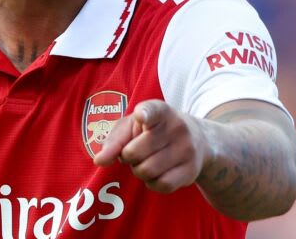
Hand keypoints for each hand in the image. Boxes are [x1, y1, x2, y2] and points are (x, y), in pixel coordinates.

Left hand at [93, 99, 208, 192]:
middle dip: (127, 157)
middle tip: (134, 152)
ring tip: (146, 161)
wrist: (196, 139)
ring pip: (147, 171)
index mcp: (160, 110)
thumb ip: (114, 141)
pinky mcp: (191, 170)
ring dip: (138, 171)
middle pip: (134, 152)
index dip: (145, 114)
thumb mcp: (133, 126)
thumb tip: (99, 161)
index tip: (141, 116)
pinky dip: (152, 183)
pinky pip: (162, 185)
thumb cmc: (153, 130)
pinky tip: (156, 173)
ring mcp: (186, 149)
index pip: (152, 110)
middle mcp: (176, 127)